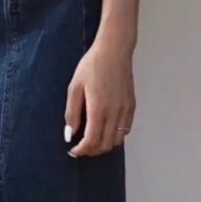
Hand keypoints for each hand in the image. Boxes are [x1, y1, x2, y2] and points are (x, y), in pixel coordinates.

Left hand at [65, 34, 135, 156]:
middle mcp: (114, 113)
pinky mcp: (131, 106)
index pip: (91, 141)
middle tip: (81, 147)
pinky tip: (106, 129)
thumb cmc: (92, 66)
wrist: (114, 50)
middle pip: (104, 145)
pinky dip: (115, 135)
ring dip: (104, 145)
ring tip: (93, 139)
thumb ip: (72, 113)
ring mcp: (125, 110)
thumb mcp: (75, 87)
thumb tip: (69, 134)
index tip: (73, 150)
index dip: (81, 150)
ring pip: (117, 141)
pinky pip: (125, 130)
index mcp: (98, 109)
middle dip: (91, 151)